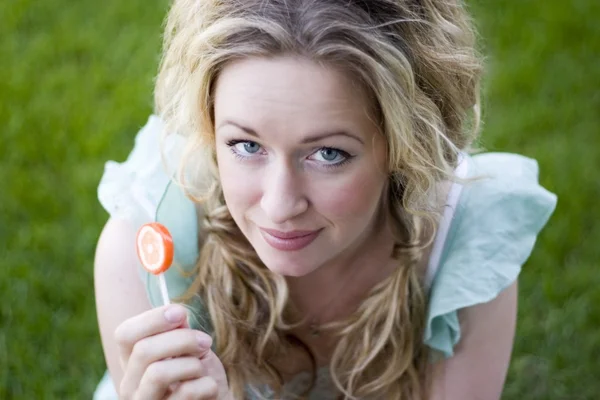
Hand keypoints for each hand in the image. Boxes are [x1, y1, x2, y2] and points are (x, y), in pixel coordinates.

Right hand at [115, 304, 230, 398]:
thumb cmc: (199, 376)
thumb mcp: (190, 349)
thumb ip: (179, 332)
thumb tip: (176, 313)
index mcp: (132, 363)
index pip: (124, 334)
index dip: (152, 319)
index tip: (180, 312)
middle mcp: (130, 386)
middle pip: (143, 350)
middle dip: (182, 339)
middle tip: (205, 341)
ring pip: (158, 373)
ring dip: (192, 364)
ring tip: (203, 369)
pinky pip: (186, 393)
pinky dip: (207, 385)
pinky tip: (209, 389)